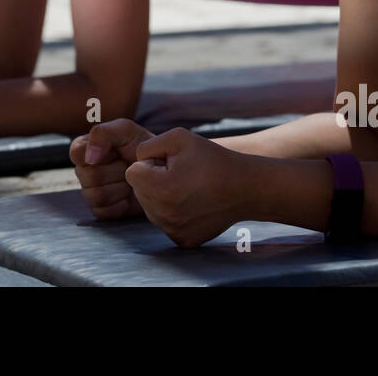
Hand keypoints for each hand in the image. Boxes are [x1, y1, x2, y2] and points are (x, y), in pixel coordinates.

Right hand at [70, 118, 155, 219]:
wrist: (160, 171)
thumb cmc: (141, 147)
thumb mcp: (125, 130)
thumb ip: (102, 133)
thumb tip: (89, 157)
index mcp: (85, 149)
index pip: (77, 153)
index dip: (99, 154)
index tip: (116, 152)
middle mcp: (84, 170)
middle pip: (89, 176)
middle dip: (116, 171)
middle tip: (128, 167)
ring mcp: (90, 191)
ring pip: (96, 195)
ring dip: (120, 188)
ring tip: (130, 181)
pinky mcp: (100, 210)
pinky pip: (103, 211)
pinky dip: (120, 204)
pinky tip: (128, 196)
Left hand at [124, 127, 251, 247]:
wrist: (245, 188)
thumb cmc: (212, 159)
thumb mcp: (178, 137)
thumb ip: (146, 146)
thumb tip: (134, 162)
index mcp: (160, 188)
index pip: (132, 172)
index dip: (150, 163)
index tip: (171, 162)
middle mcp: (163, 215)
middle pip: (139, 192)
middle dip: (153, 180)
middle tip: (181, 174)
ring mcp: (173, 231)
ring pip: (150, 208)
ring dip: (161, 196)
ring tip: (187, 188)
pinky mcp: (182, 241)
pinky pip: (164, 222)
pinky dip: (173, 212)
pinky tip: (192, 203)